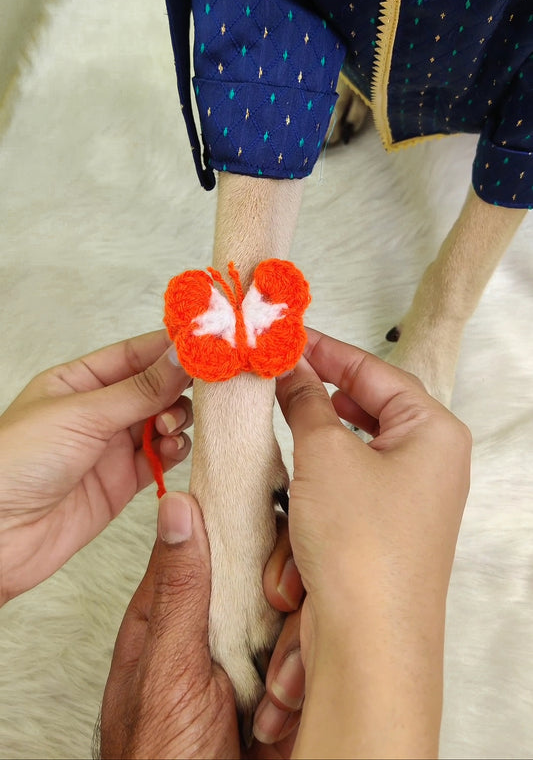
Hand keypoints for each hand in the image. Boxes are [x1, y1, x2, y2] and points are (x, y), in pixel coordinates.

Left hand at [0, 330, 191, 603]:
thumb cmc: (15, 463)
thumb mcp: (82, 414)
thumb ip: (140, 388)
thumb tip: (182, 355)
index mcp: (78, 381)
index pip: (135, 354)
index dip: (170, 347)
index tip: (207, 342)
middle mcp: (97, 411)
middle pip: (155, 387)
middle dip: (180, 386)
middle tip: (203, 386)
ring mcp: (110, 448)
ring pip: (163, 422)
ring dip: (178, 420)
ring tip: (171, 427)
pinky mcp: (121, 483)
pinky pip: (161, 459)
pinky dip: (175, 452)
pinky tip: (174, 449)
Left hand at [99, 492, 300, 759]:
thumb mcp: (166, 670)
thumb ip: (178, 589)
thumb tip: (177, 507)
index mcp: (179, 610)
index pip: (219, 539)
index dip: (250, 531)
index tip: (272, 539)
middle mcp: (220, 627)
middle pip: (270, 573)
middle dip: (284, 603)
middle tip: (278, 620)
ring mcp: (255, 657)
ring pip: (300, 615)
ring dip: (293, 658)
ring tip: (271, 699)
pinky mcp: (287, 689)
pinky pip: (314, 657)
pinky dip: (304, 684)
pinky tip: (284, 713)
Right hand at [274, 327, 471, 758]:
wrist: (367, 647)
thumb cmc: (363, 549)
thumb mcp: (325, 455)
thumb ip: (306, 402)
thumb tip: (293, 370)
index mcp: (434, 433)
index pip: (375, 370)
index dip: (326, 351)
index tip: (287, 339)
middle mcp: (429, 465)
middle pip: (362, 413)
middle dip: (315, 410)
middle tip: (275, 384)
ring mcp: (407, 502)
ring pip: (344, 459)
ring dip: (309, 466)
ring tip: (287, 467)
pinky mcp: (381, 535)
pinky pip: (338, 497)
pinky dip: (311, 500)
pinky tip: (294, 514)